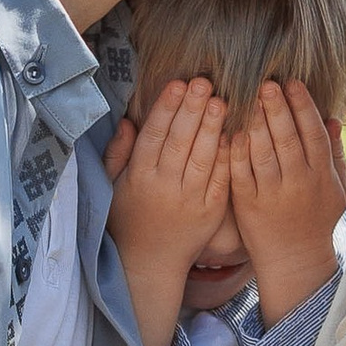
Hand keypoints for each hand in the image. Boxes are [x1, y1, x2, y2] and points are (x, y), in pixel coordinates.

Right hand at [106, 78, 230, 345]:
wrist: (149, 262)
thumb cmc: (127, 218)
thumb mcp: (112, 185)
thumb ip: (118, 153)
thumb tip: (128, 121)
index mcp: (139, 177)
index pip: (153, 136)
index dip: (166, 108)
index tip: (177, 83)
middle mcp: (164, 187)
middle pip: (179, 142)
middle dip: (192, 110)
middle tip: (204, 83)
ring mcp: (189, 200)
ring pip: (202, 159)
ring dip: (213, 129)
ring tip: (222, 101)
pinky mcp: (210, 212)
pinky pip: (220, 180)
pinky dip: (227, 157)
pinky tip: (233, 135)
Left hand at [229, 80, 345, 326]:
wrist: (294, 260)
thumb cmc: (317, 219)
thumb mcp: (337, 189)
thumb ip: (335, 153)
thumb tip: (333, 118)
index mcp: (321, 176)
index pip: (313, 133)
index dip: (303, 106)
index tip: (292, 83)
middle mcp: (298, 183)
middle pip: (286, 138)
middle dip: (276, 108)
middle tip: (265, 83)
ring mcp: (271, 194)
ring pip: (262, 152)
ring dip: (254, 123)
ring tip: (246, 98)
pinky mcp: (247, 204)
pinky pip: (240, 172)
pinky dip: (235, 150)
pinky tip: (230, 129)